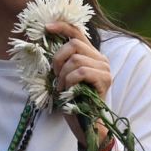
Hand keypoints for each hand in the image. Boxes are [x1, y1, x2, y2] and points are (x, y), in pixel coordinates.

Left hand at [45, 21, 111, 143]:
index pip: (78, 32)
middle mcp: (101, 59)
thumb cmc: (73, 100)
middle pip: (74, 44)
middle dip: (58, 59)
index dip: (62, 26)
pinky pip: (81, 72)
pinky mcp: (105, 79)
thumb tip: (46, 42)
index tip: (46, 27)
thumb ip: (62, 60)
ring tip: (62, 87)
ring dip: (63, 74)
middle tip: (56, 76)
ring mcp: (105, 69)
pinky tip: (68, 90)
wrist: (85, 123)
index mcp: (91, 55)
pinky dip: (70, 81)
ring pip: (76, 59)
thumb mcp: (64, 75)